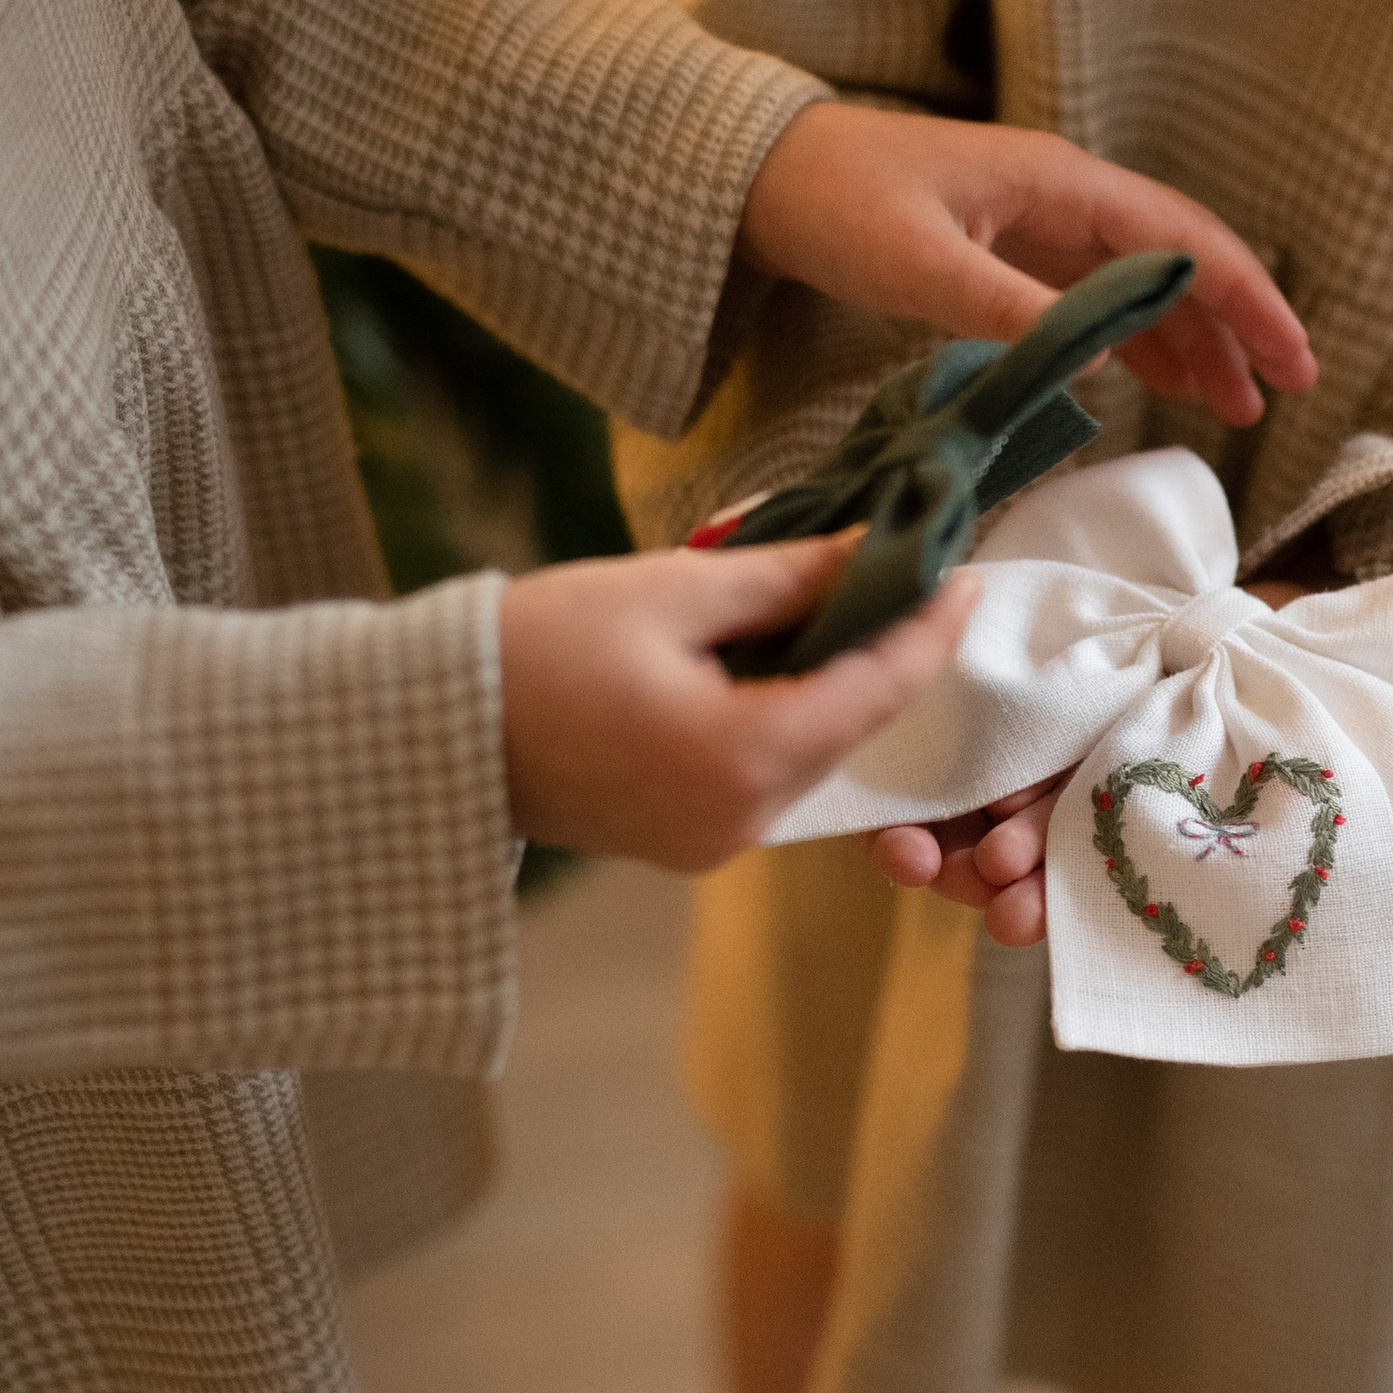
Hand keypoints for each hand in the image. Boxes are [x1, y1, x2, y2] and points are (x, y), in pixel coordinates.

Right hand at [501, 534, 977, 866]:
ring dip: (832, 685)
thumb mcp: (670, 592)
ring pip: (810, 753)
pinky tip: (778, 657)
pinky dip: (784, 718)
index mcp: (744, 758)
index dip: (928, 630)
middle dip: (884, 652)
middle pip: (848, 727)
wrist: (428, 733)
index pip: (875, 690)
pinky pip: (765, 774)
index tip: (964, 572)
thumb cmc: (536, 648)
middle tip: (910, 572)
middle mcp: (742, 819)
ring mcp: (713, 841)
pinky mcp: (685, 841)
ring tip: (845, 602)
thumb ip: (785, 577)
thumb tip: (875, 551)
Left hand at [737, 101, 1316, 426]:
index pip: (1185, 243)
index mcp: (1062, 184)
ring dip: (1192, 340)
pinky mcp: (1011, 251)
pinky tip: (1156, 382)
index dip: (1247, 301)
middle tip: (1282, 392)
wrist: (764, 174)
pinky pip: (1098, 297)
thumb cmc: (836, 202)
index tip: (1291, 360)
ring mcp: (1041, 224)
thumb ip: (1010, 309)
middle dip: (1237, 325)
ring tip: (1232, 405)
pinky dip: (1136, 340)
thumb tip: (1101, 360)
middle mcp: (1067, 197)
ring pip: (1144, 284)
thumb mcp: (921, 263)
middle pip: (1180, 261)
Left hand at [862, 577, 1392, 949]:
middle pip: (1013, 864)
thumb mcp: (1375, 778)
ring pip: (969, 812)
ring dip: (937, 838)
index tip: (1023, 924)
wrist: (1292, 613)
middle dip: (985, 885)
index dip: (1045, 918)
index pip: (1083, 898)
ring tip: (924, 847)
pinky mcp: (1026, 690)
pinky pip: (954, 735)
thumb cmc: (1325, 709)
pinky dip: (918, 763)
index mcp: (1149, 844)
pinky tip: (892, 767)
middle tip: (978, 884)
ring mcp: (1048, 754)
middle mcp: (1085, 810)